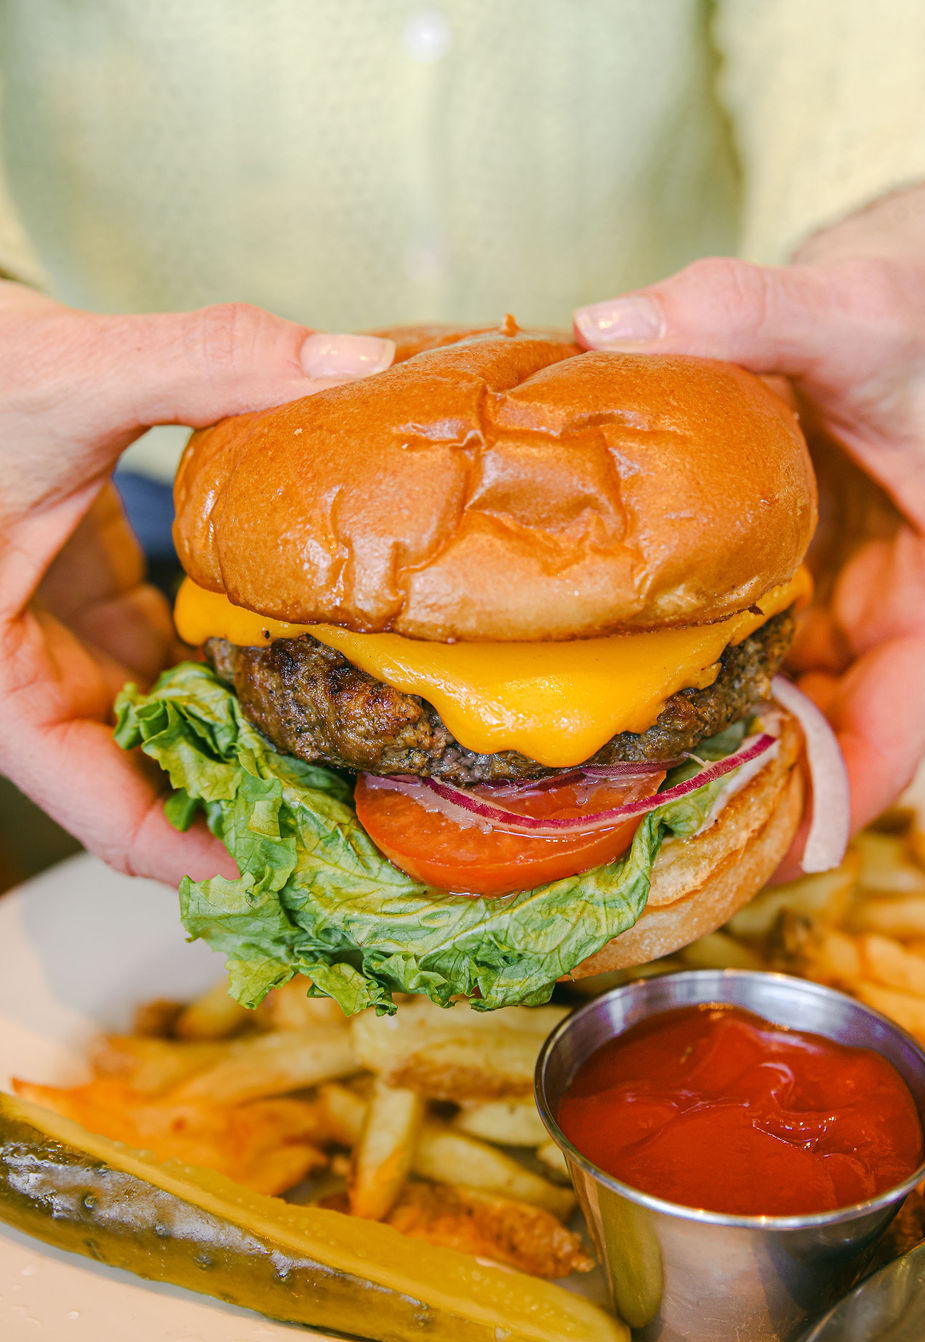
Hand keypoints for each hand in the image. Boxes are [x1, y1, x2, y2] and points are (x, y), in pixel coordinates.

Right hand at [0, 285, 393, 883]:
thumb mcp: (68, 374)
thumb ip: (204, 363)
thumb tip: (349, 361)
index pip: (108, 817)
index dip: (204, 856)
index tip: (300, 867)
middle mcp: (30, 686)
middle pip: (149, 789)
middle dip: (249, 804)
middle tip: (362, 808)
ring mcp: (65, 653)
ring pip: (167, 735)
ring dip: (252, 743)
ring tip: (360, 751)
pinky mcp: (94, 612)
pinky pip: (171, 673)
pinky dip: (235, 677)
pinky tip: (315, 665)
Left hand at [573, 182, 924, 837]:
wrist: (915, 274)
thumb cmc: (916, 303)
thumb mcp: (844, 302)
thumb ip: (742, 308)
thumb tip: (610, 325)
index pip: (906, 721)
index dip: (844, 794)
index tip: (776, 855)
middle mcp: (903, 610)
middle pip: (842, 738)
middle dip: (766, 795)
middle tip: (660, 836)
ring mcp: (853, 604)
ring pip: (798, 709)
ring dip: (730, 752)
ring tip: (628, 793)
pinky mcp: (809, 584)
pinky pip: (765, 660)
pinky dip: (713, 687)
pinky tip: (634, 705)